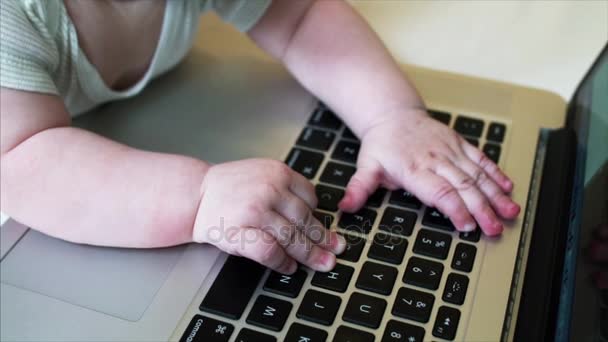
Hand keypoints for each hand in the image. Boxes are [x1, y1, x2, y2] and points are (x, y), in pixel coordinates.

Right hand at [193, 159, 345, 273]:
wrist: (195, 194)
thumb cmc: (228, 188)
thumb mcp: (261, 174)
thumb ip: (285, 188)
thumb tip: (315, 216)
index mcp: (277, 172)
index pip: (310, 196)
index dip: (317, 214)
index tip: (323, 227)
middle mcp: (270, 189)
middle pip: (306, 219)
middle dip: (323, 239)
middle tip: (336, 250)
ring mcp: (256, 211)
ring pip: (292, 237)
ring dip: (309, 254)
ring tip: (321, 264)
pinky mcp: (242, 232)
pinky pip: (271, 251)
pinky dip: (282, 262)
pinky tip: (289, 267)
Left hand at [339, 109, 519, 235]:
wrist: (393, 114)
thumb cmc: (381, 145)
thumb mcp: (365, 167)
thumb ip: (359, 188)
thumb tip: (345, 206)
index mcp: (414, 169)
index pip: (439, 192)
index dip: (455, 209)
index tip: (467, 225)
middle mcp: (436, 159)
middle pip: (463, 186)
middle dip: (482, 208)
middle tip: (494, 228)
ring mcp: (451, 150)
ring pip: (477, 174)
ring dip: (495, 195)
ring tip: (510, 212)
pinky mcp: (460, 144)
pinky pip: (481, 159)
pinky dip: (495, 173)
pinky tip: (508, 188)